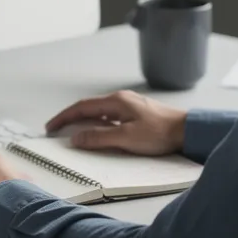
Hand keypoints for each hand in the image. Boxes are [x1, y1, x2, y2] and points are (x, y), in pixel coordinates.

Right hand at [46, 90, 187, 155]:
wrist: (187, 130)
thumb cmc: (159, 133)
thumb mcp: (126, 138)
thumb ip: (99, 138)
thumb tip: (76, 138)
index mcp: (116, 101)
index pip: (82, 107)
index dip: (64, 117)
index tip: (50, 127)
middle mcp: (121, 99)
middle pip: (89, 107)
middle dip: (71, 118)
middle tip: (57, 130)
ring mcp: (130, 105)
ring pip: (100, 112)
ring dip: (85, 121)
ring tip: (74, 133)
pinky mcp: (137, 113)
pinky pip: (110, 116)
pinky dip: (98, 123)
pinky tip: (99, 133)